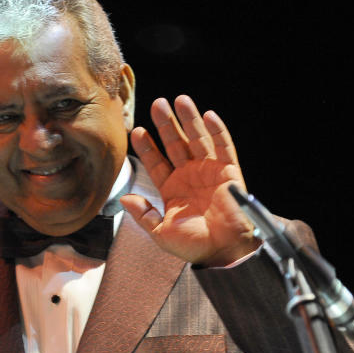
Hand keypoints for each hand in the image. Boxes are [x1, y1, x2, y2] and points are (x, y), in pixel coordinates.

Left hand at [121, 95, 259, 266]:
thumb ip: (144, 214)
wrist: (223, 252)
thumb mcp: (161, 233)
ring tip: (179, 100)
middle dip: (166, 124)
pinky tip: (208, 115)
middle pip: (176, 144)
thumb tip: (124, 198)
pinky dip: (217, 131)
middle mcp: (190, 177)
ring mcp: (210, 172)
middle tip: (157, 104)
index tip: (137, 131)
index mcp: (173, 190)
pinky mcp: (229, 172)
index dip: (147, 147)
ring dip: (189, 120)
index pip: (157, 162)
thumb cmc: (194, 246)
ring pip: (197, 139)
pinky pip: (223, 147)